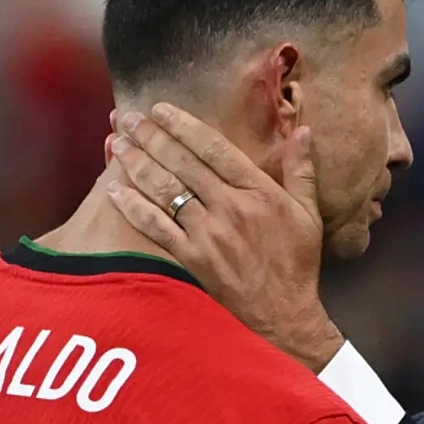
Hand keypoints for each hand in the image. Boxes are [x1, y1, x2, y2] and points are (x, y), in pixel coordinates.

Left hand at [106, 104, 344, 371]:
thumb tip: (302, 130)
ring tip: (118, 143)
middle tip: (128, 118)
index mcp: (259, 192)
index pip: (215, 149)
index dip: (185, 126)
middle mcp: (230, 208)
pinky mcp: (191, 259)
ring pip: (165, 190)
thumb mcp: (309, 214)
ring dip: (138, 163)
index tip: (161, 109)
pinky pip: (156, 228)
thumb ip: (302, 170)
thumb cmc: (297, 263)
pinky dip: (134, 207)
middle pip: (183, 164)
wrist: (283, 315)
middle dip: (152, 137)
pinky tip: (115, 189)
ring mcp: (208, 234)